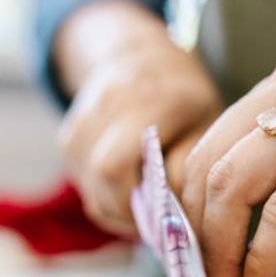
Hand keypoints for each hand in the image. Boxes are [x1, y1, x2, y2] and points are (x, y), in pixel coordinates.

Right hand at [56, 4, 222, 235]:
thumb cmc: (184, 98)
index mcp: (149, 97)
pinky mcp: (67, 138)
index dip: (135, 203)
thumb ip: (188, 167)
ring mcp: (81, 120)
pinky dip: (108, 199)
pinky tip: (132, 190)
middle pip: (100, 179)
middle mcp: (106, 103)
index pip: (114, 165)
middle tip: (160, 221)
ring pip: (90, 191)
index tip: (166, 219)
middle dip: (130, 211)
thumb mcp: (207, 124)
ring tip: (149, 204)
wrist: (138, 55)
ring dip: (120, 208)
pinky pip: (84, 186)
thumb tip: (168, 217)